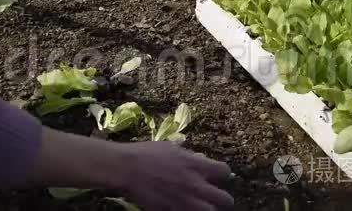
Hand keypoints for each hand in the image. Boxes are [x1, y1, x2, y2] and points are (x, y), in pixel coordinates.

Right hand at [115, 141, 233, 210]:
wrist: (126, 169)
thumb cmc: (146, 153)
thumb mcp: (169, 147)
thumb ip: (187, 154)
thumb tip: (198, 157)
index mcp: (197, 165)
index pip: (225, 172)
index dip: (223, 175)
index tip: (217, 176)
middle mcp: (196, 185)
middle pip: (225, 199)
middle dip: (223, 198)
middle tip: (215, 197)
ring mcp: (185, 202)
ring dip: (208, 209)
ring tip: (201, 206)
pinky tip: (183, 208)